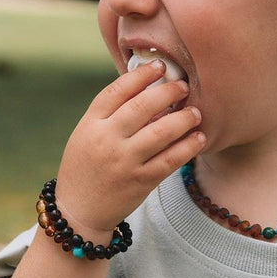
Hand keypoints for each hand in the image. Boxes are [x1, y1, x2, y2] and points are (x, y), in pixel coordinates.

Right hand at [54, 60, 203, 234]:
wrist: (78, 212)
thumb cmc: (87, 165)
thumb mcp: (87, 133)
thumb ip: (111, 112)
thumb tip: (147, 85)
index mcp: (91, 123)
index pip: (117, 90)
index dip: (141, 74)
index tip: (160, 66)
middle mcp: (107, 140)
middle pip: (143, 106)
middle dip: (168, 92)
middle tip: (184, 86)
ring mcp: (125, 162)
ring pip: (162, 131)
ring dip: (184, 118)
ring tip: (195, 112)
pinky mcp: (141, 181)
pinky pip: (171, 159)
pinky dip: (189, 146)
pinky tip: (199, 137)